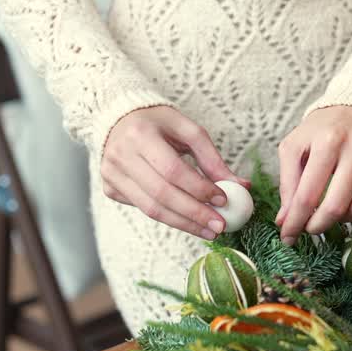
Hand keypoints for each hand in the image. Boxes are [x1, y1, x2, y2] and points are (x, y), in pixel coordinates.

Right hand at [101, 105, 249, 239]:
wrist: (118, 119)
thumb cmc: (159, 123)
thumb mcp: (188, 130)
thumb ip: (212, 158)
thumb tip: (241, 186)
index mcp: (140, 134)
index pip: (172, 170)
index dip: (199, 188)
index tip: (223, 201)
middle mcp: (120, 155)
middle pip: (161, 195)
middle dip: (194, 214)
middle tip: (220, 226)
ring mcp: (111, 174)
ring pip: (151, 209)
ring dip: (184, 224)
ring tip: (209, 231)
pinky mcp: (110, 189)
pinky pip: (143, 209)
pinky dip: (169, 217)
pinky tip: (188, 220)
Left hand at [275, 107, 351, 243]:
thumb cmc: (326, 126)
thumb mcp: (297, 145)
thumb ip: (288, 182)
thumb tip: (284, 219)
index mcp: (327, 140)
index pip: (308, 195)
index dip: (296, 222)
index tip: (287, 236)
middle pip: (337, 207)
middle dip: (318, 226)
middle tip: (310, 229)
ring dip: (344, 217)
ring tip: (335, 206)